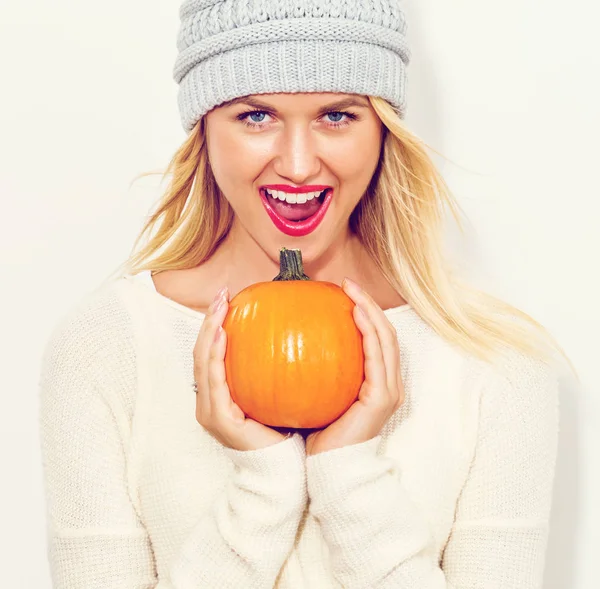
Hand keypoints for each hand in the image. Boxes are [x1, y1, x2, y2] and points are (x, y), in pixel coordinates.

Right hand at [193, 286, 289, 451]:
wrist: (285, 471)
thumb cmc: (286, 433)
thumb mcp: (279, 394)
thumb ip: (275, 370)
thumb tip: (294, 334)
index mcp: (220, 396)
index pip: (212, 354)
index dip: (215, 326)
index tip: (228, 299)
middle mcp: (209, 402)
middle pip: (202, 353)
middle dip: (209, 321)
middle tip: (222, 294)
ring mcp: (211, 411)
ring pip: (202, 362)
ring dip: (209, 331)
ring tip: (220, 305)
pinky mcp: (219, 418)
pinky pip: (214, 380)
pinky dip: (216, 356)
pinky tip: (225, 333)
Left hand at [305, 278, 404, 455]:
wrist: (329, 469)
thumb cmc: (319, 434)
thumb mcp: (318, 395)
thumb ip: (315, 370)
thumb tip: (289, 340)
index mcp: (377, 384)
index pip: (377, 340)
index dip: (366, 313)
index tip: (345, 292)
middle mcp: (389, 384)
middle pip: (386, 333)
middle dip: (370, 304)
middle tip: (348, 283)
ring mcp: (389, 390)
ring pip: (386, 340)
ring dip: (371, 311)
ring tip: (352, 291)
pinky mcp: (382, 397)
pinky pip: (377, 356)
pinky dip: (369, 332)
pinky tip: (354, 314)